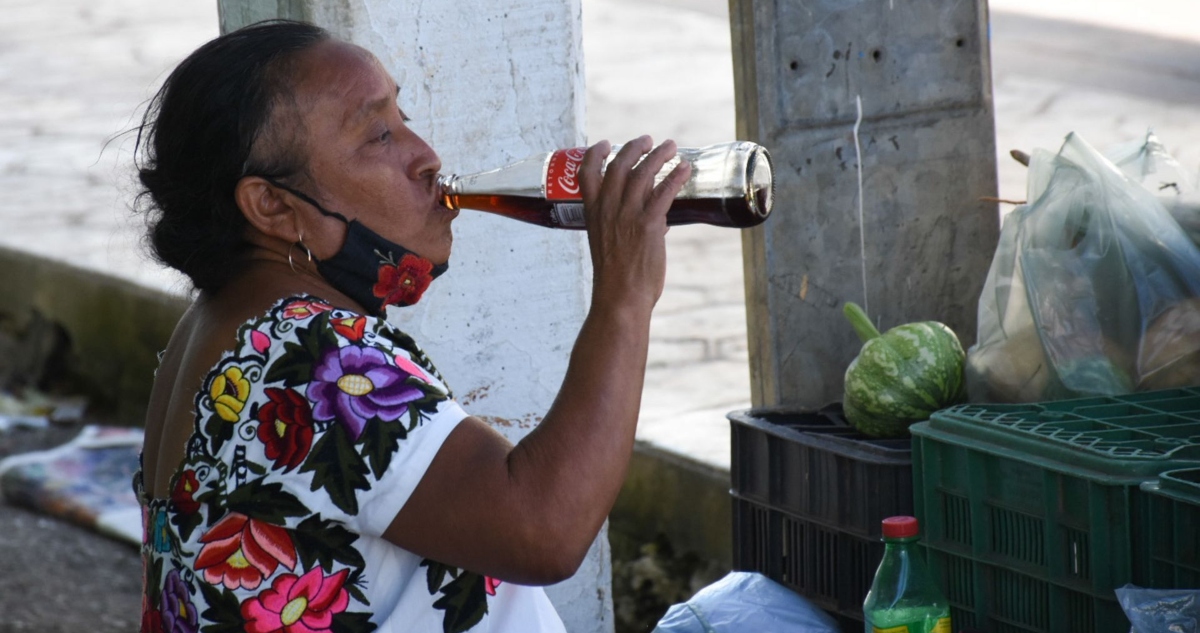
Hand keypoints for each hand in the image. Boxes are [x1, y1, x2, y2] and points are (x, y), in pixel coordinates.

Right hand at [579, 136, 690, 309]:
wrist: (620, 297)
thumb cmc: (617, 279)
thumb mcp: (611, 247)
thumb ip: (633, 228)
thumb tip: (662, 221)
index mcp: (593, 214)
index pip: (586, 174)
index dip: (594, 154)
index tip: (604, 144)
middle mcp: (608, 209)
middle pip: (618, 165)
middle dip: (634, 147)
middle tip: (648, 140)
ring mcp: (627, 215)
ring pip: (643, 172)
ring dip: (659, 155)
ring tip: (671, 147)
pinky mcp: (648, 223)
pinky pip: (664, 191)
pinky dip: (677, 176)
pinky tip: (685, 168)